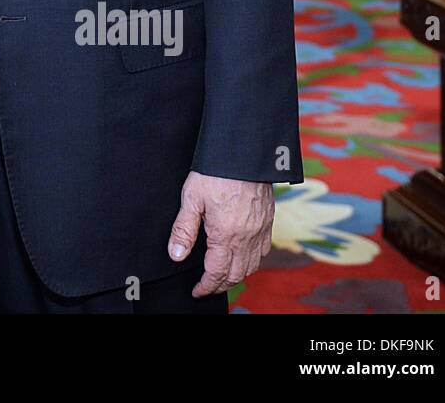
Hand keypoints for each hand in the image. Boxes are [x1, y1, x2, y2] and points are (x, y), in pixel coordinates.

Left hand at [168, 171, 274, 296]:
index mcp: (226, 235)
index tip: (197, 291)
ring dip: (237, 275)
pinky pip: (264, 250)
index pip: (217, 272)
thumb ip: (184, 229)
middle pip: (236, 274)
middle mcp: (247, 237)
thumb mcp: (191, 198)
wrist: (244, 153)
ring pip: (252, 266)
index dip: (206, 286)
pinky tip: (243, 256)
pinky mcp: (268, 220)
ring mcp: (260, 230)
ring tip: (222, 276)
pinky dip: (252, 260)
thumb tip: (176, 256)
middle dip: (221, 285)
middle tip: (207, 287)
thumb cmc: (216, 172)